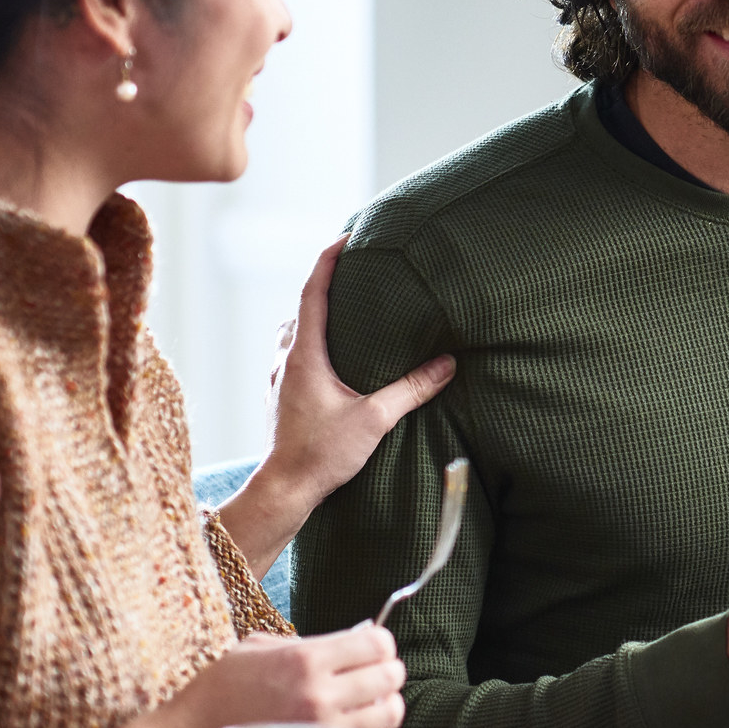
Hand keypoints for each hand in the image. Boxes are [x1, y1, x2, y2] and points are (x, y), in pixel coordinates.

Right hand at [98, 624, 406, 727]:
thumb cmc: (219, 690)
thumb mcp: (258, 648)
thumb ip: (307, 642)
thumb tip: (355, 636)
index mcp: (306, 658)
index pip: (376, 643)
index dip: (380, 644)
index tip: (373, 648)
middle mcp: (319, 694)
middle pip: (390, 676)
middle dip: (387, 673)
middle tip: (375, 675)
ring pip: (388, 714)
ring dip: (386, 705)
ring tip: (372, 703)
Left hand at [218, 235, 456, 574]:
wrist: (284, 490)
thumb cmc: (322, 455)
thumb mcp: (374, 419)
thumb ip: (411, 389)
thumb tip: (448, 364)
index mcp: (305, 354)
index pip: (313, 293)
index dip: (328, 261)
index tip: (345, 237)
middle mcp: (287, 360)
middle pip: (302, 308)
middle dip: (325, 284)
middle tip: (354, 270)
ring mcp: (280, 379)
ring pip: (294, 333)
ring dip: (317, 317)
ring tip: (346, 313)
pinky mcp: (282, 397)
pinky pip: (294, 356)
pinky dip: (312, 344)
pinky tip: (334, 359)